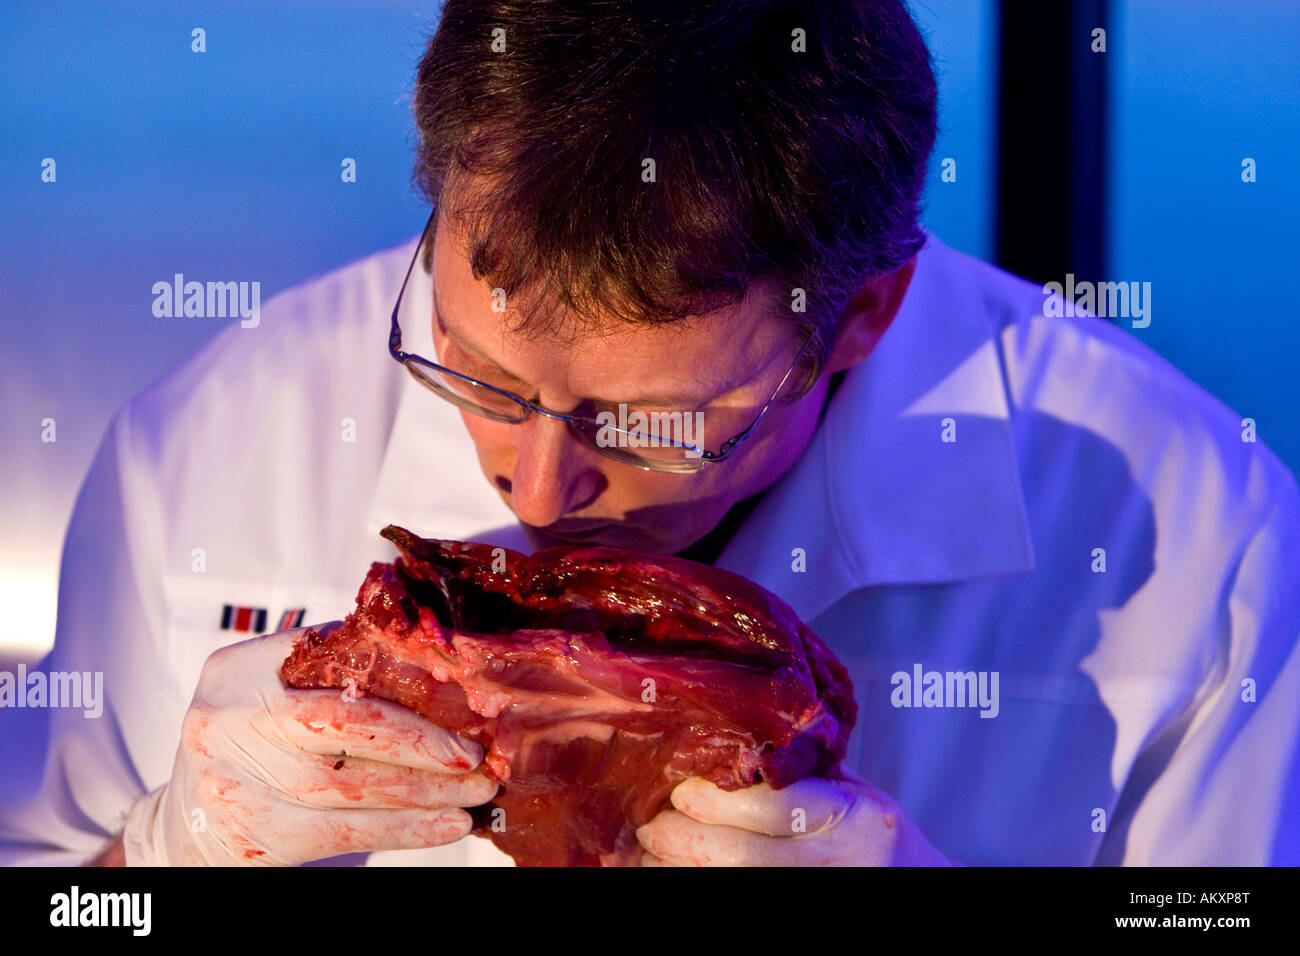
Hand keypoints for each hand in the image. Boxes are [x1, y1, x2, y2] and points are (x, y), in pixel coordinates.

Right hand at [122, 625, 497, 865]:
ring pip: (351, 786)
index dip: (401, 675)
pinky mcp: (253, 837)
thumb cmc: (257, 741)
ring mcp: (233, 781)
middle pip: (342, 725)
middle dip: (420, 740)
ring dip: (427, 791)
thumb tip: (436, 653)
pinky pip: (345, 831)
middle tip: (477, 754)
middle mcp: (226, 719)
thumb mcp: (274, 689)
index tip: (461, 686)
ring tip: (477, 791)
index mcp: (239, 668)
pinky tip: (447, 825)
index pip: (331, 660)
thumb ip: (335, 665)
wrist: (188, 822)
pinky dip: (406, 829)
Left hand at [636, 767, 956, 865]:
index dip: (717, 799)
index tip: (680, 787)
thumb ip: (800, 769)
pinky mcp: (797, 911)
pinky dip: (696, 883)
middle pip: (741, 854)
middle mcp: (834, 860)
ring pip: (733, 883)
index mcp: (852, 816)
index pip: (775, 807)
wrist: (912, 883)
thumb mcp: (851, 789)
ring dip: (681, 869)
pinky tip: (671, 871)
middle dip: (684, 838)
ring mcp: (814, 890)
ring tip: (648, 853)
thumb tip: (724, 738)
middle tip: (648, 824)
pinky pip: (736, 896)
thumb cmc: (874, 829)